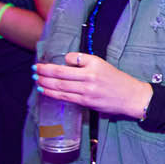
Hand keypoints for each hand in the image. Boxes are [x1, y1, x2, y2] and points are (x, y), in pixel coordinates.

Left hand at [35, 52, 152, 118]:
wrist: (131, 96)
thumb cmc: (116, 79)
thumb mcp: (102, 63)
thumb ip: (83, 61)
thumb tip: (65, 62)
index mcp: (93, 66)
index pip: (68, 63)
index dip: (52, 65)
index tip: (42, 64)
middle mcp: (89, 78)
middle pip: (60, 76)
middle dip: (44, 73)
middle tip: (33, 70)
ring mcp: (87, 92)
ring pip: (60, 87)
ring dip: (45, 84)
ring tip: (35, 80)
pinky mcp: (87, 102)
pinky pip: (66, 97)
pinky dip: (53, 94)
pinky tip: (45, 91)